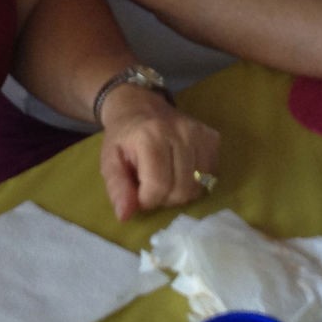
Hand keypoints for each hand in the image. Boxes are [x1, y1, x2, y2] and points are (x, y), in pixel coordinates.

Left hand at [96, 85, 220, 220]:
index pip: (159, 186)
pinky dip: (196, 181)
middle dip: (165, 198)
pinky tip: (182, 171)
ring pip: (198, 186)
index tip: (139, 194)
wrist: (138, 105)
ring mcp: (199, 133)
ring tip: (167, 179)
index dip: (148, 200)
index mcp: (150, 136)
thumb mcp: (109, 162)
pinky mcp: (212, 136)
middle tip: (152, 186)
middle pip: (181, 190)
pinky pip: (211, 175)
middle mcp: (180, 132)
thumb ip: (117, 188)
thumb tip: (126, 216)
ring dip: (181, 191)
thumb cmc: (123, 138)